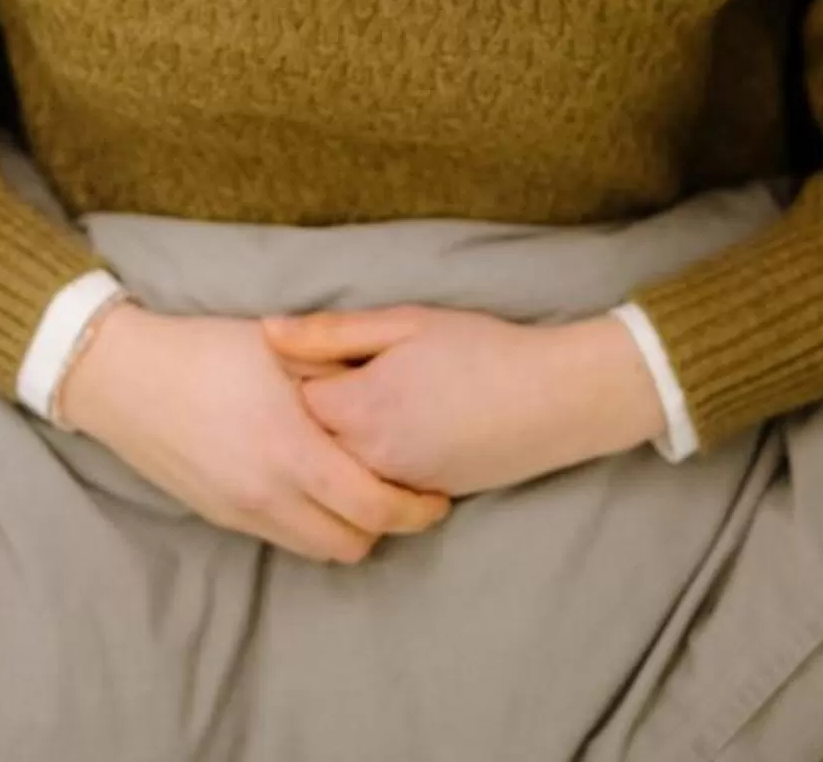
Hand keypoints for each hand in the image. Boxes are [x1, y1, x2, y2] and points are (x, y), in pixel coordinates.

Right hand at [56, 304, 453, 564]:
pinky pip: (283, 538)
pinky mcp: (221, 517)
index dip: (417, 508)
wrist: (122, 377)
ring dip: (347, 527)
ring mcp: (242, 512)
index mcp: (292, 451)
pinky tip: (312, 486)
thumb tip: (395, 387)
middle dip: (387, 524)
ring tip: (358, 488)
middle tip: (402, 490)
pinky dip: (310, 523)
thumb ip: (342, 371)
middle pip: (354, 543)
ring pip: (318, 548)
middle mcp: (269, 495)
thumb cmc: (205, 350)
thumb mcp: (283, 348)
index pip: (375, 508)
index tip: (436, 492)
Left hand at [259, 307, 666, 498]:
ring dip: (344, 438)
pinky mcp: (422, 498)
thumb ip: (331, 332)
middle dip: (315, 411)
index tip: (325, 352)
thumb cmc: (481, 349)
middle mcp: (370, 458)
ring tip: (378, 399)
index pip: (293, 399)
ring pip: (341, 468)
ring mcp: (396, 485)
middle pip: (310, 441)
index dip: (304, 371)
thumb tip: (266, 333)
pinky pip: (376, 484)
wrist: (555, 398)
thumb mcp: (405, 324)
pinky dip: (375, 459)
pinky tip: (404, 425)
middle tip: (345, 376)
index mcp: (360, 409)